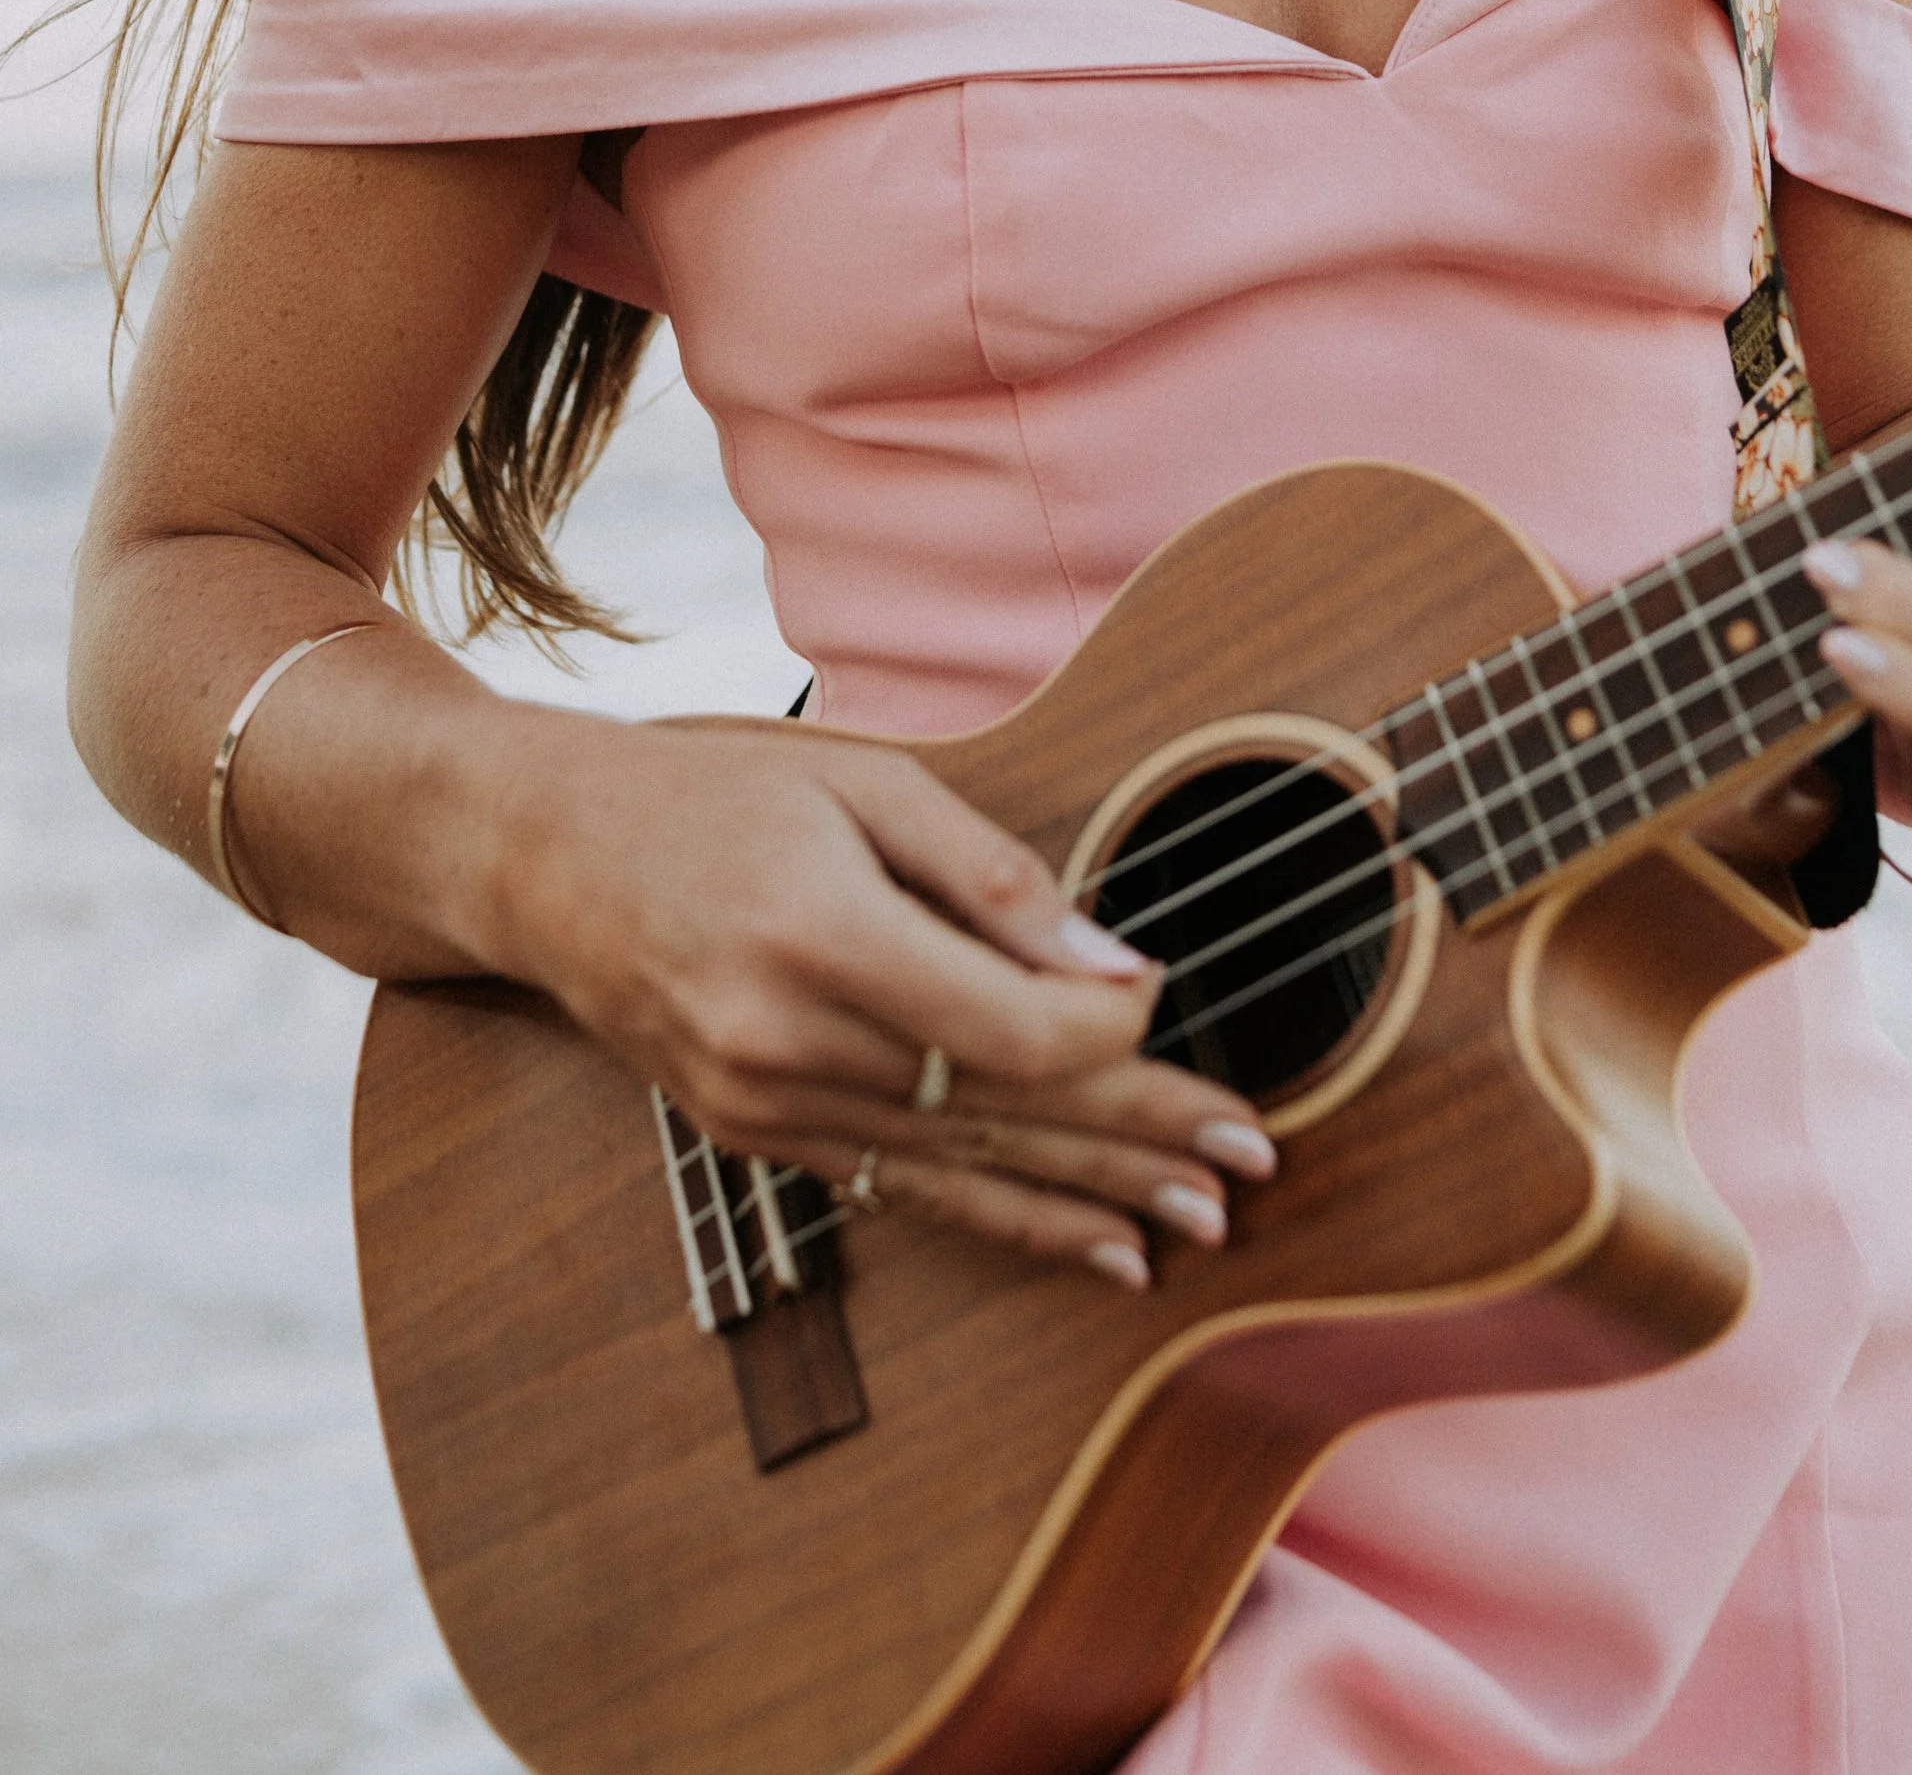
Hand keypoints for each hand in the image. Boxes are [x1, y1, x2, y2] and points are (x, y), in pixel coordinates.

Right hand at [486, 714, 1274, 1285]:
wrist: (542, 860)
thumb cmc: (711, 796)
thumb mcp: (860, 783)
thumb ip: (988, 875)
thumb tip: (1106, 962)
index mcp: (821, 936)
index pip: (1005, 1027)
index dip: (1109, 1031)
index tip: (1171, 1000)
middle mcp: (790, 1043)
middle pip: (1003, 1109)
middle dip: (1142, 1140)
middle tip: (1253, 1162)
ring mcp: (768, 1106)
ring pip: (965, 1165)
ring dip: (1095, 1196)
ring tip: (1201, 1221)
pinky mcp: (760, 1137)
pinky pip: (908, 1189)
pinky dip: (1009, 1216)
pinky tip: (1092, 1243)